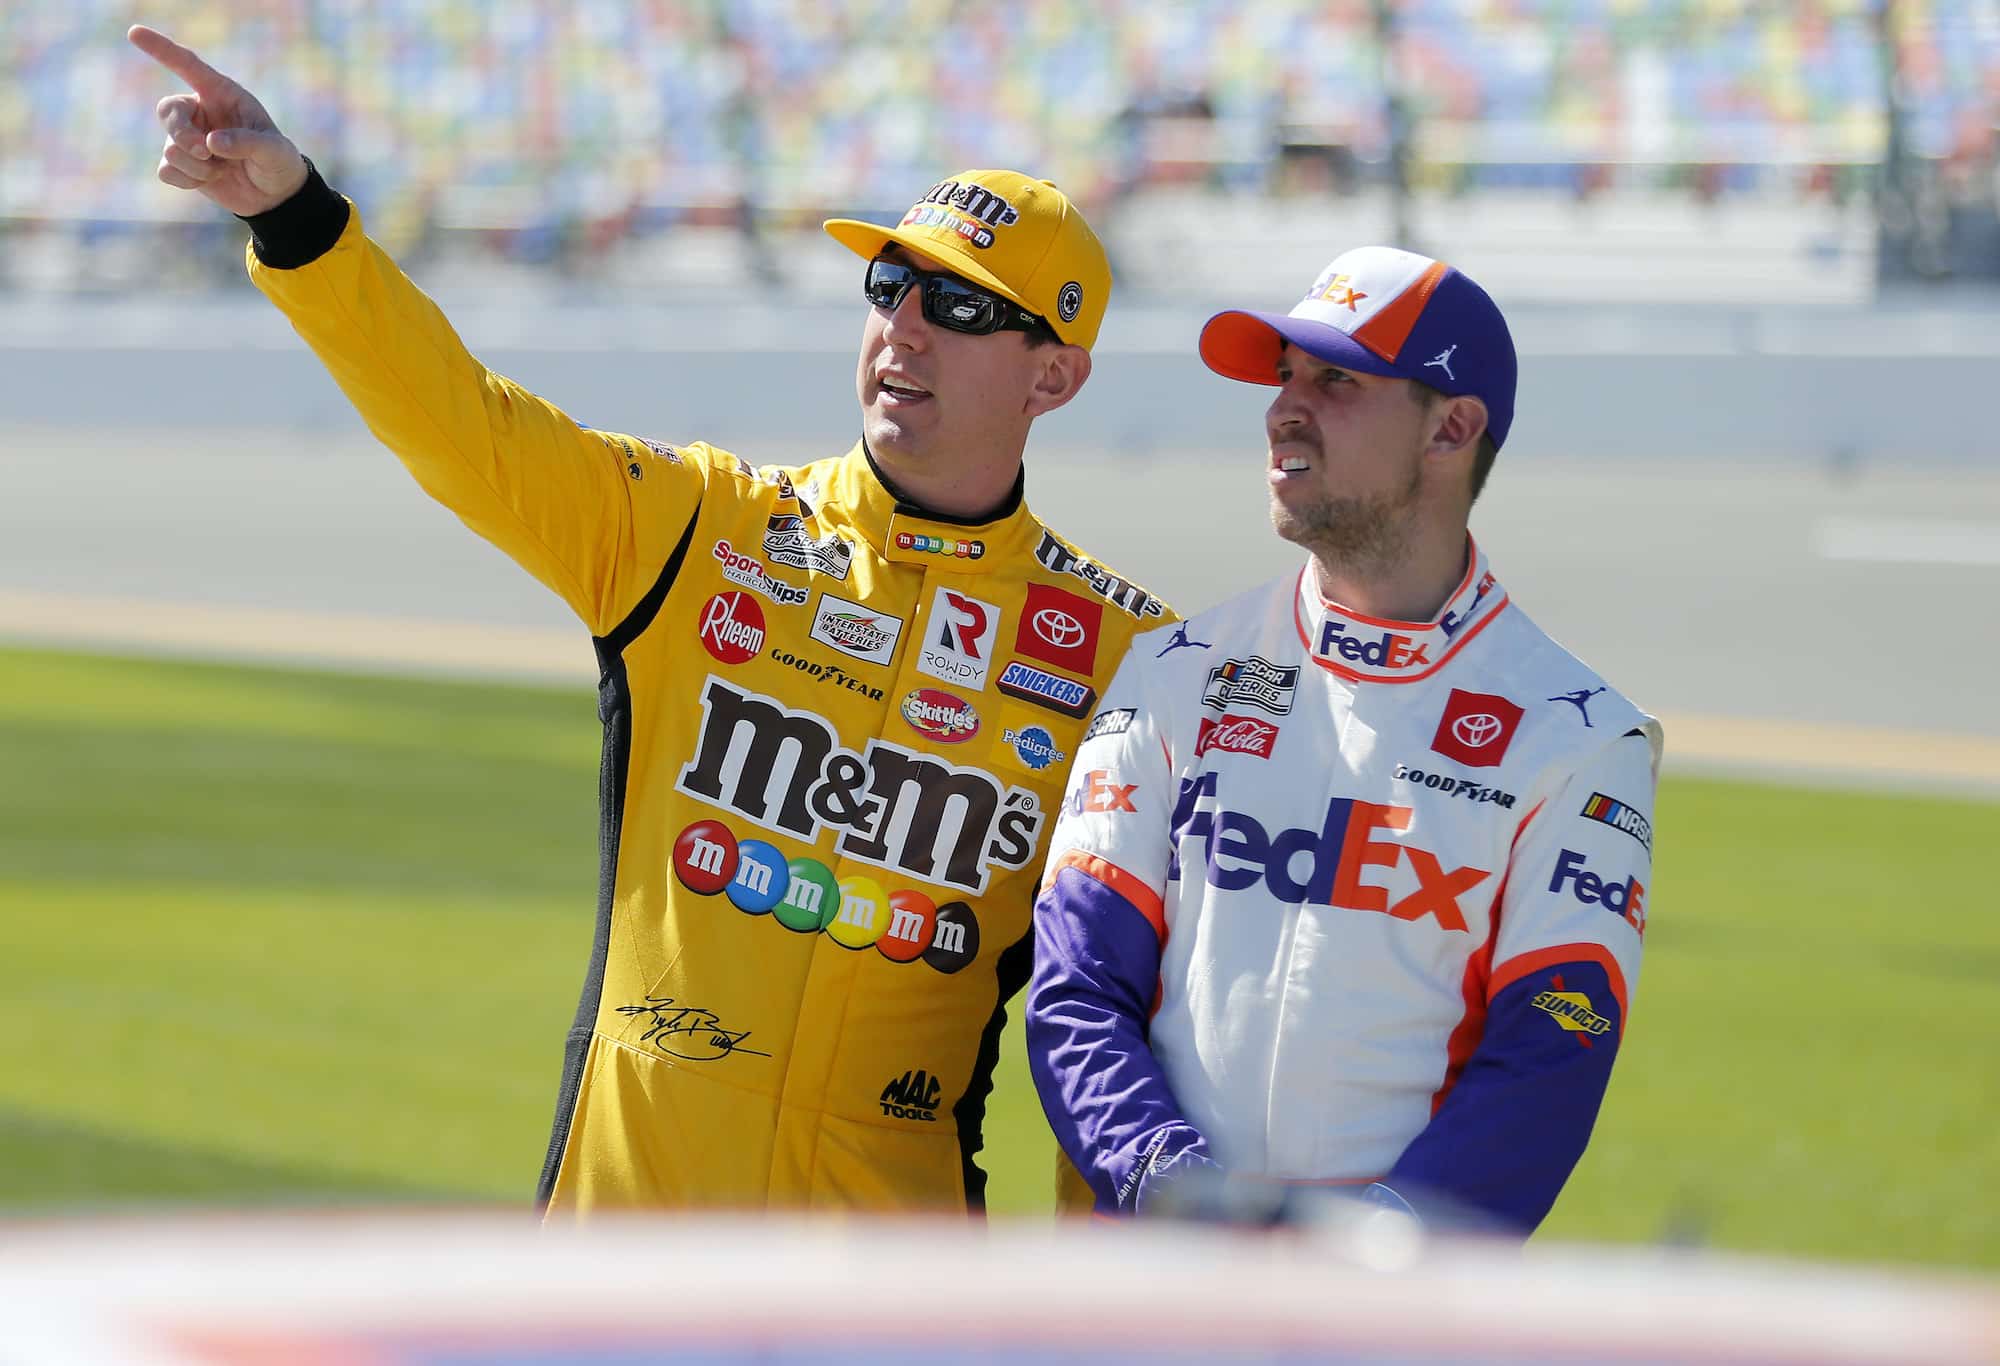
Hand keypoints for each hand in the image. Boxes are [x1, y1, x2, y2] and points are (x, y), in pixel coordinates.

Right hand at [129, 24, 306, 216]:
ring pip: (170, 148)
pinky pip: (167, 170)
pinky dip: (189, 180)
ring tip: (223, 169)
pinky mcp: (182, 164)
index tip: (134, 32)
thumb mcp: (274, 150)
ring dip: (197, 166)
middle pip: (167, 110)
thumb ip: (247, 142)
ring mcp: (188, 137)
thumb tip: (210, 142)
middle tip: (205, 152)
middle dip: (182, 134)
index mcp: (222, 94)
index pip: (187, 66)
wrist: (274, 194)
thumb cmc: (277, 162)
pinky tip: (211, 179)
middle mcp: (200, 111)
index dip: (161, 49)